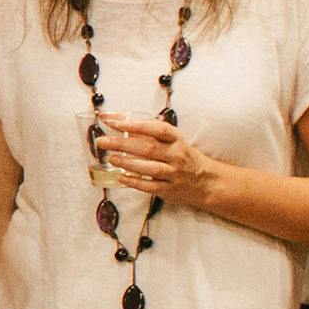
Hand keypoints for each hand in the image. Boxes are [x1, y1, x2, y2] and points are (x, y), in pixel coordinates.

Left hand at [92, 114, 221, 211]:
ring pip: (149, 168)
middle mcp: (176, 155)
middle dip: (122, 144)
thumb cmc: (182, 156)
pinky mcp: (170, 190)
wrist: (207, 182)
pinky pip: (150, 186)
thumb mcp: (170, 140)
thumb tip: (115, 118)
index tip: (114, 122)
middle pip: (148, 148)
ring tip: (110, 157)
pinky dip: (134, 182)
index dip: (135, 125)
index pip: (156, 129)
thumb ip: (145, 130)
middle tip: (102, 141)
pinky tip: (120, 176)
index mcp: (176, 139)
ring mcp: (174, 174)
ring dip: (127, 162)